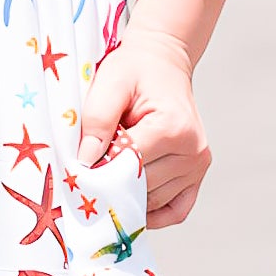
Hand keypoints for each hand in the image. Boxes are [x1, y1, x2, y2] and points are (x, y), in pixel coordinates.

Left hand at [77, 24, 211, 227]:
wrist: (163, 62)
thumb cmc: (135, 70)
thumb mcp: (110, 82)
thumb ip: (97, 119)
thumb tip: (86, 160)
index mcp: (173, 127)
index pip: (129, 163)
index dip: (99, 167)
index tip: (76, 168)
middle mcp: (193, 150)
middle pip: (142, 185)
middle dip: (111, 182)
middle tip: (86, 174)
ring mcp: (198, 165)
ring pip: (154, 200)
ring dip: (128, 194)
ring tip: (108, 175)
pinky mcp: (197, 174)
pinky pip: (176, 210)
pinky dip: (153, 212)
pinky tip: (130, 201)